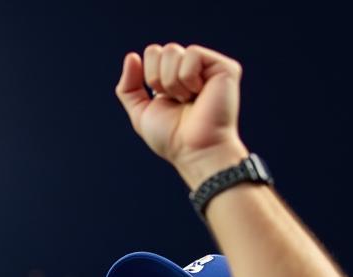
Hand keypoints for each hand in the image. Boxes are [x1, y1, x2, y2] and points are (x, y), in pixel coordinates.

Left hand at [115, 43, 246, 184]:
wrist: (194, 150)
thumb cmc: (172, 139)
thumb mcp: (141, 114)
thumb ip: (129, 88)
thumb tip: (131, 56)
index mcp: (174, 77)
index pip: (153, 54)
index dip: (151, 77)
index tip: (164, 100)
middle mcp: (192, 69)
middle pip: (162, 50)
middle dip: (159, 79)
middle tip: (177, 101)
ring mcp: (209, 67)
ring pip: (173, 51)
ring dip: (172, 82)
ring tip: (188, 99)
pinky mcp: (224, 67)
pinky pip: (192, 54)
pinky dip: (188, 78)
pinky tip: (199, 93)